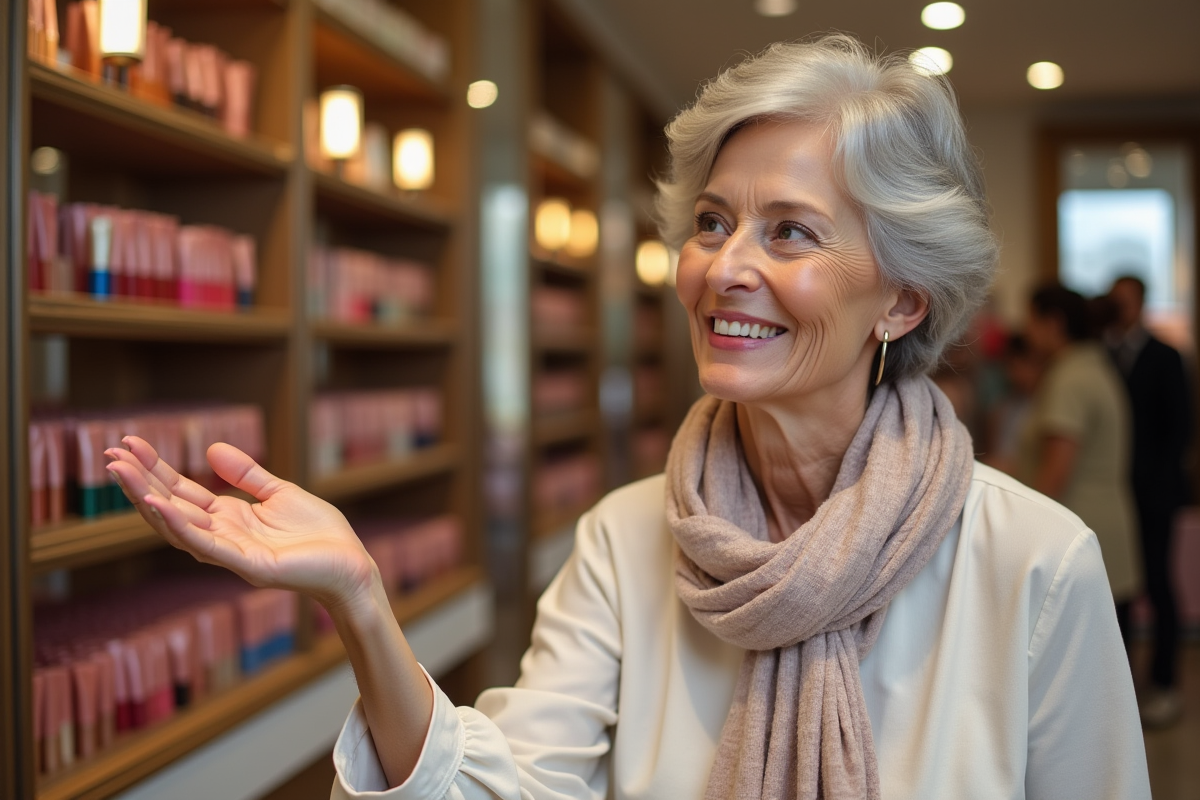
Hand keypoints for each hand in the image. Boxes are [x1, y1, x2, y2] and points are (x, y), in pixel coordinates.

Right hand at [106, 436, 377, 614]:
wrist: (352, 564)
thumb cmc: (319, 534)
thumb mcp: (280, 493)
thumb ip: (247, 475)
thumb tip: (213, 448)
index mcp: (228, 519)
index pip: (181, 492)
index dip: (154, 470)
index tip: (128, 444)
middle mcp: (222, 537)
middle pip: (170, 507)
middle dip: (139, 483)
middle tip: (110, 456)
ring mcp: (231, 553)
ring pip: (178, 526)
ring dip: (148, 501)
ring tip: (121, 474)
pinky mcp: (248, 565)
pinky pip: (206, 545)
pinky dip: (179, 526)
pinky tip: (156, 506)